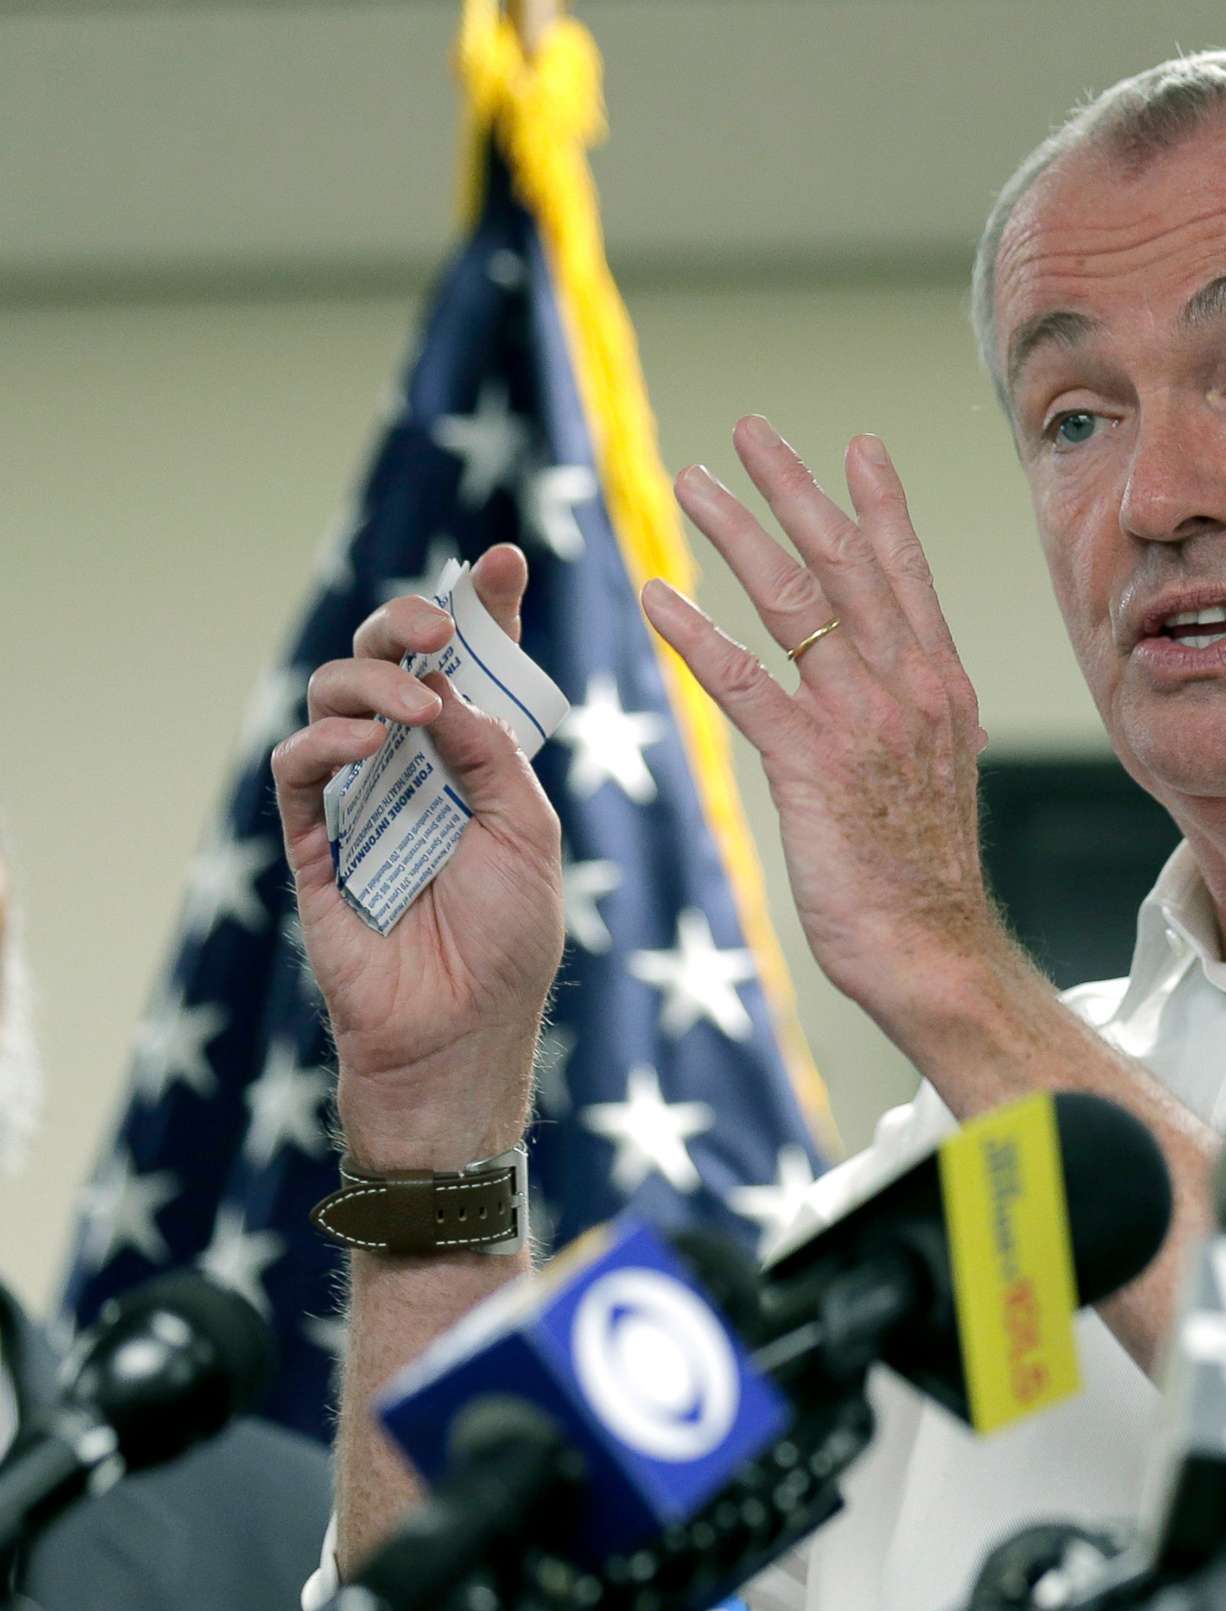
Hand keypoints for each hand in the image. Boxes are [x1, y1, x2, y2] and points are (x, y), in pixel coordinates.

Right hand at [272, 545, 563, 1164]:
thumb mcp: (528, 835)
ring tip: (412, 703)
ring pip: (334, 700)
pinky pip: (298, 771)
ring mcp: (358, 799)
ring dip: (370, 682)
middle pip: (390, 664)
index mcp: (475, 760)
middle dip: (409, 627)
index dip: (482, 610)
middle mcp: (413, 767)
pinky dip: (325, 742)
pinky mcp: (311, 841)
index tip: (502, 559)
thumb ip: (496, 757)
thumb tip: (456, 692)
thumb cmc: (506, 945)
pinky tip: (365, 744)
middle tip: (437, 629)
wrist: (462, 1036)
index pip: (472, 668)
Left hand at [646, 417, 1006, 1035]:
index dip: (880, 506)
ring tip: (691, 483)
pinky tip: (656, 596)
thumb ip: (916, 723)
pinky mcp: (815, 764)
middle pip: (846, 564)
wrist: (937, 950)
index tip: (859, 446)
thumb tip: (906, 700)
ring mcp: (864, 721)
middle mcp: (909, 687)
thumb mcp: (937, 779)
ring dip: (738, 532)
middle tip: (752, 431)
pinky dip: (697, 632)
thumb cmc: (926, 881)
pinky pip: (745, 681)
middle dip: (796, 489)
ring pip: (794, 602)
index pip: (906, 576)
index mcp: (940, 687)